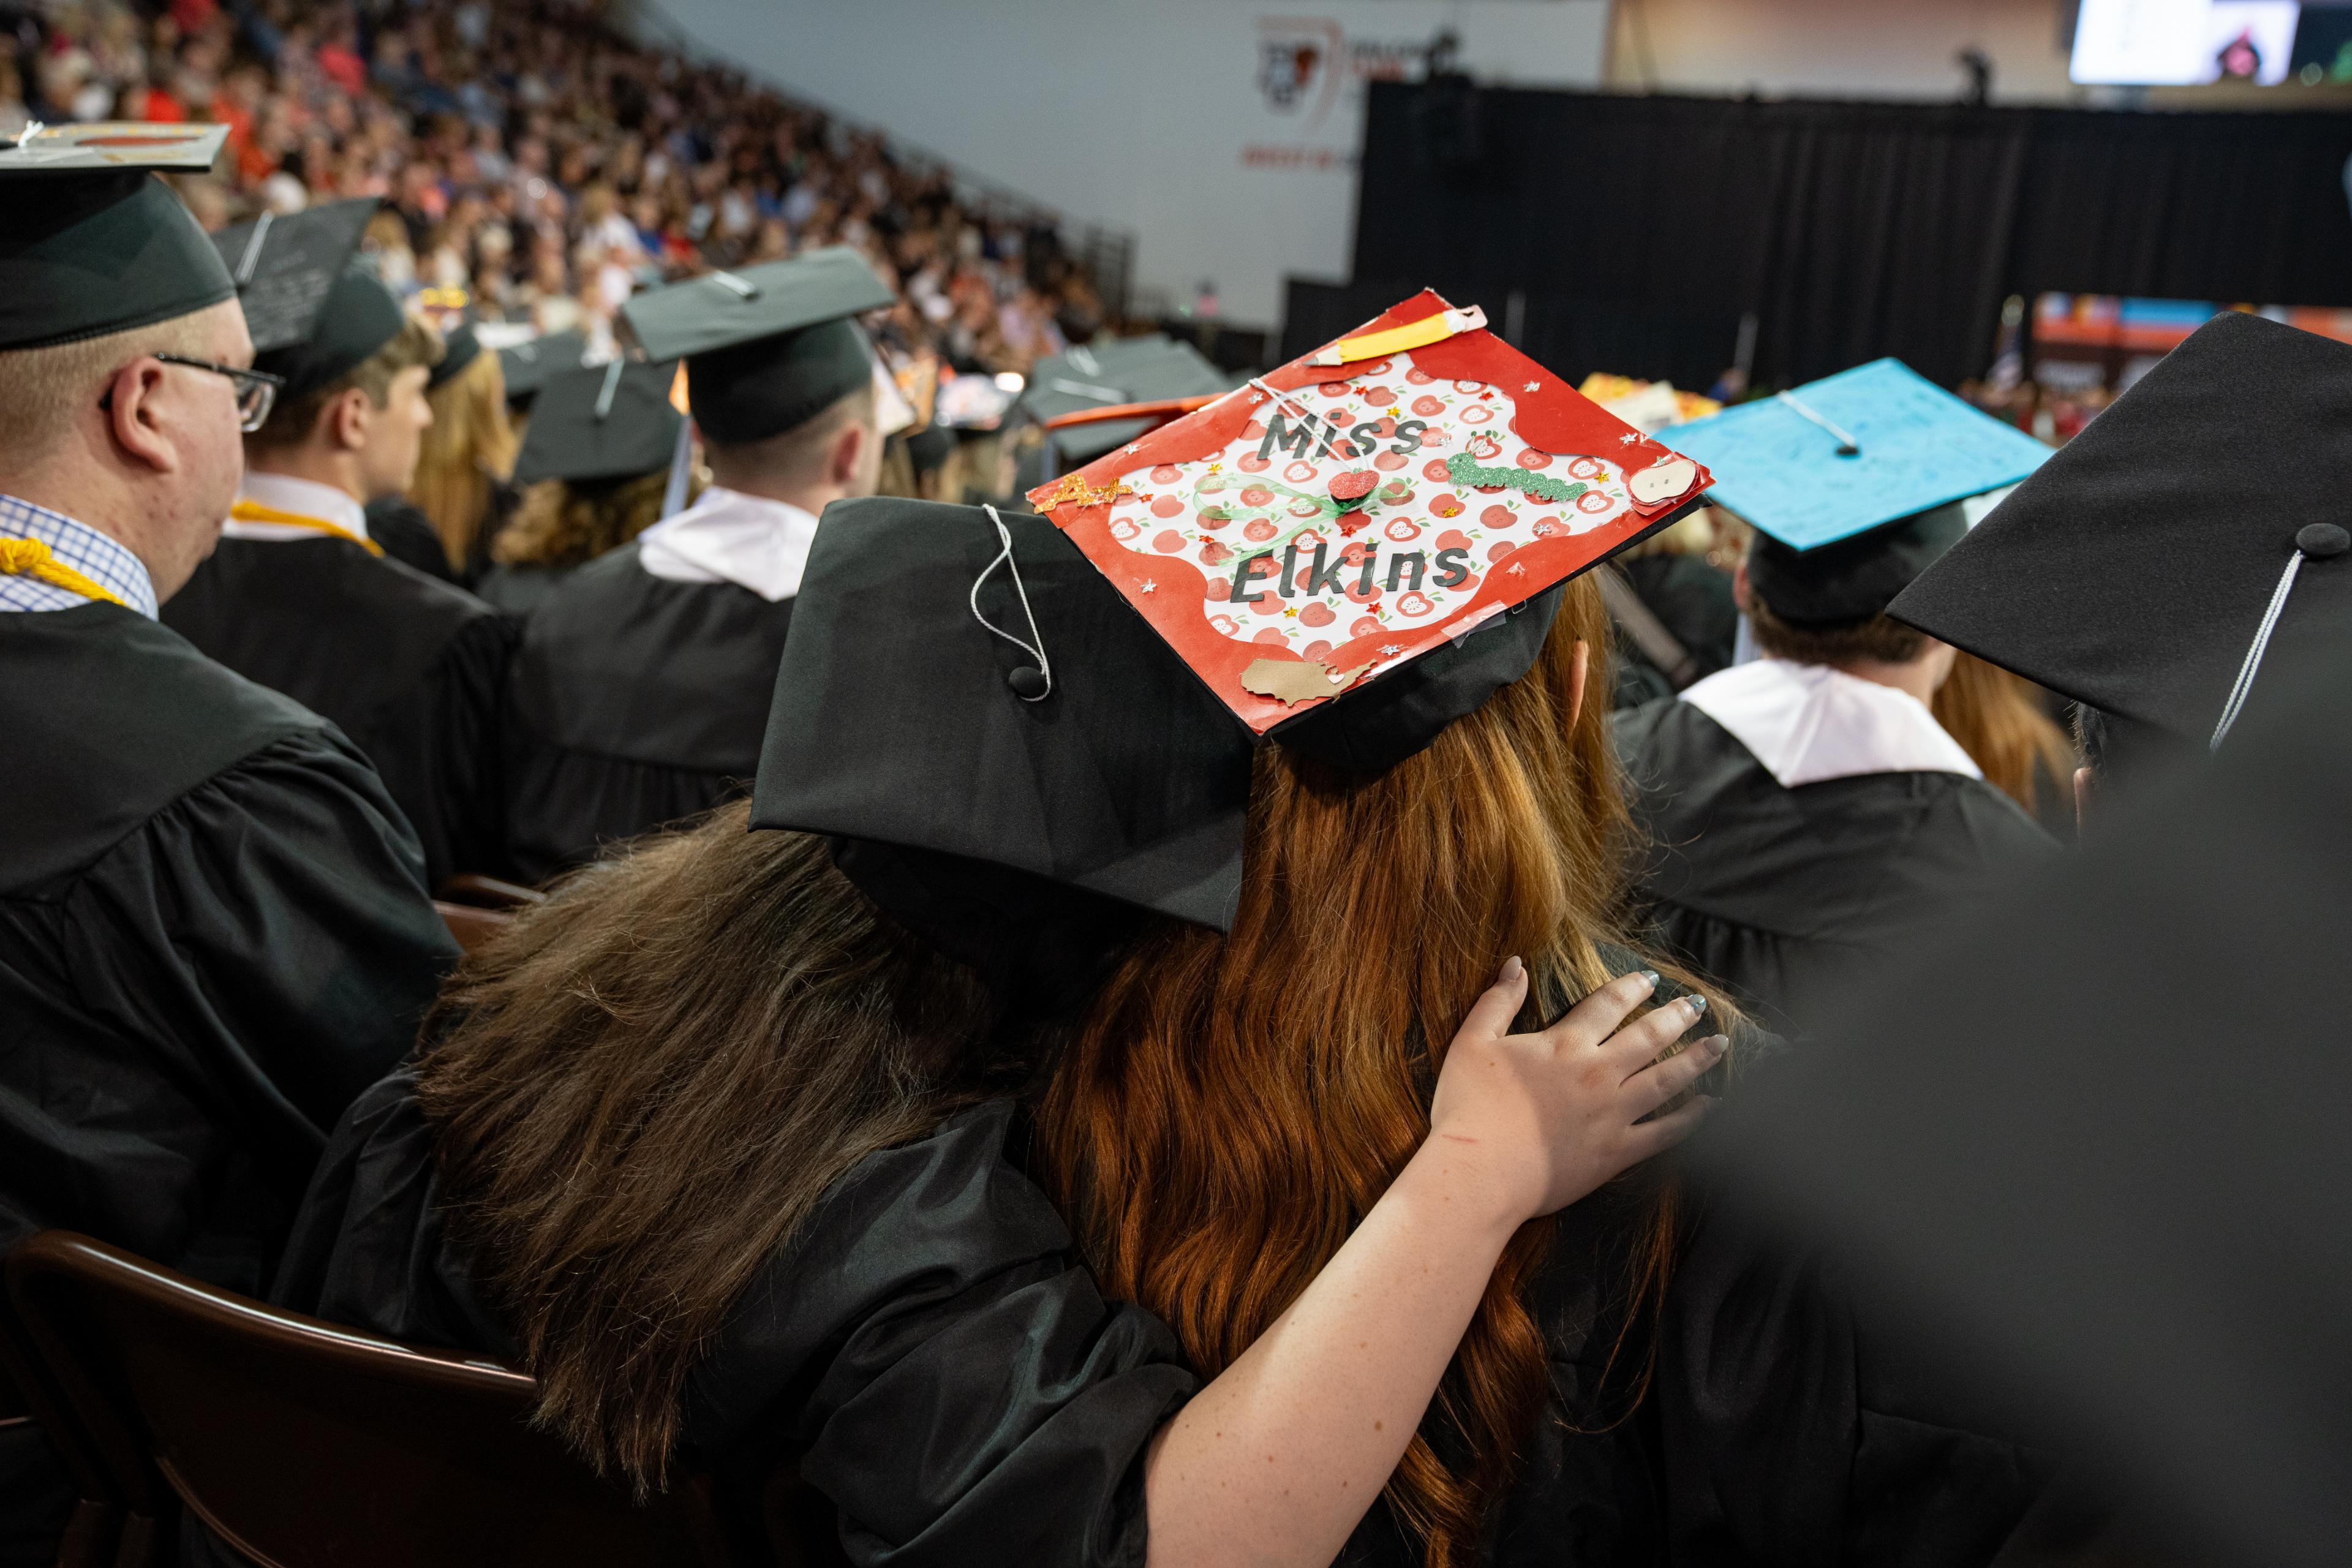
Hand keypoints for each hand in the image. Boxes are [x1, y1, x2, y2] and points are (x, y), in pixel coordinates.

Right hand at [1422, 959, 1720, 1224]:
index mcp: (1564, 1043)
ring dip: (1695, 1060)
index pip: (1608, 1005)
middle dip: (1676, 1016)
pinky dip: (1691, 1119)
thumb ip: (1497, 1001)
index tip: (1652, 979)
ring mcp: (1612, 1114)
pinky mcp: (1616, 1153)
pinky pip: (1665, 1133)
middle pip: (1648, 1037)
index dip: (1632, 987)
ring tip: (1719, 1045)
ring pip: (1666, 1079)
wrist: (1480, 1172)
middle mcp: (1597, 1073)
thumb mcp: (1471, 1041)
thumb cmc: (1469, 1107)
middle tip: (1697, 1005)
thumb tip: (1516, 964)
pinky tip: (1710, 1107)